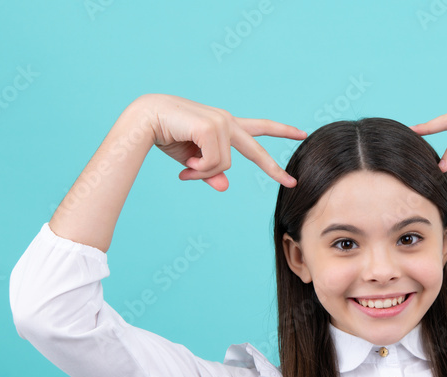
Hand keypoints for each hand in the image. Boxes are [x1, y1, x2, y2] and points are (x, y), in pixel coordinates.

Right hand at [142, 93, 306, 190]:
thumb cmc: (166, 135)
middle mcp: (227, 121)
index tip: (301, 133)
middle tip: (292, 183)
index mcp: (225, 125)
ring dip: (203, 172)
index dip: (281, 131)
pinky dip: (198, 169)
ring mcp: (220, 123)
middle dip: (273, 168)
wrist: (145, 119)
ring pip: (224, 165)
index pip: (259, 127)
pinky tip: (185, 161)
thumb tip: (225, 187)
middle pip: (255, 149)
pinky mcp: (211, 128)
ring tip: (185, 166)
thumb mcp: (191, 159)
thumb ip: (209, 172)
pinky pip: (214, 163)